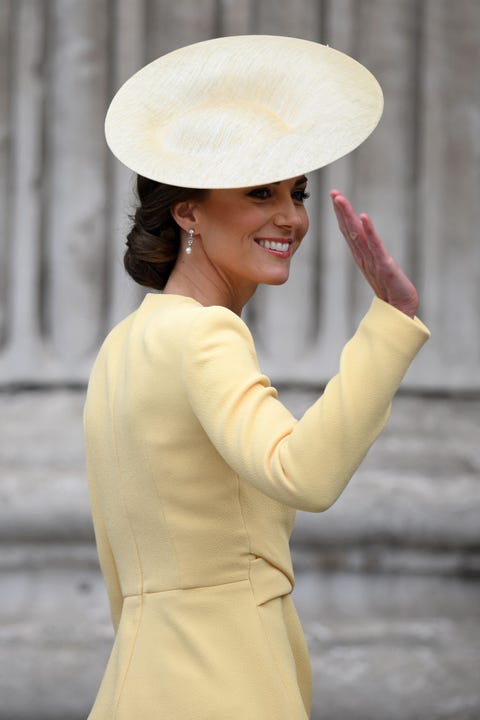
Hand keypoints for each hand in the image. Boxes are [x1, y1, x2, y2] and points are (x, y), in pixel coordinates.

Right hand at [330, 190, 418, 317]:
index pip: (349, 232)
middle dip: (341, 211)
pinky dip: (369, 231)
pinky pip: (375, 246)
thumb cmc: (391, 290)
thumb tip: (366, 246)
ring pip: (357, 235)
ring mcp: (372, 261)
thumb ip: (371, 256)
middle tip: (333, 192)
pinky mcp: (384, 266)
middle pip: (349, 230)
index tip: (335, 197)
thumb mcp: (379, 269)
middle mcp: (364, 257)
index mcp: (362, 256)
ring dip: (348, 216)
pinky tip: (363, 218)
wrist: (400, 308)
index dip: (342, 214)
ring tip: (341, 200)